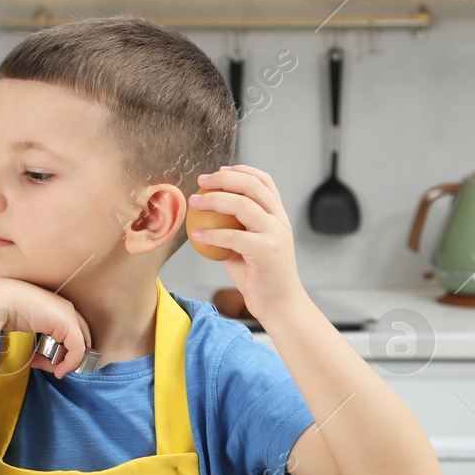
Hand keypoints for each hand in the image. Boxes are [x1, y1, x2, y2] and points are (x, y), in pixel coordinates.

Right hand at [0, 277, 93, 377]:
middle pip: (81, 339)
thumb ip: (40, 342)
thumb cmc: (8, 311)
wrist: (1, 300)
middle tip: (58, 370)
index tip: (53, 364)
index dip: (68, 351)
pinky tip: (58, 371)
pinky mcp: (68, 323)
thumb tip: (45, 361)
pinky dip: (70, 363)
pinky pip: (77, 349)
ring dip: (66, 362)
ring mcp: (69, 314)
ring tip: (47, 367)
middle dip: (71, 358)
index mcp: (57, 306)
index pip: (73, 332)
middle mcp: (67, 308)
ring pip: (80, 345)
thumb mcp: (28, 328)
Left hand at [188, 165, 309, 322]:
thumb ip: (232, 227)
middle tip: (201, 181)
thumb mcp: (245, 246)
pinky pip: (233, 236)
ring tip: (194, 202)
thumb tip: (203, 210)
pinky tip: (196, 234)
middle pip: (252, 186)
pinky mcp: (267, 251)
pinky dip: (212, 233)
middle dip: (224, 178)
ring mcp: (275, 234)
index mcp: (277, 215)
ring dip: (214, 200)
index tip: (218, 170)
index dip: (241, 170)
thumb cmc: (259, 276)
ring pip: (243, 205)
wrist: (280, 304)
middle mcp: (279, 220)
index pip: (264, 181)